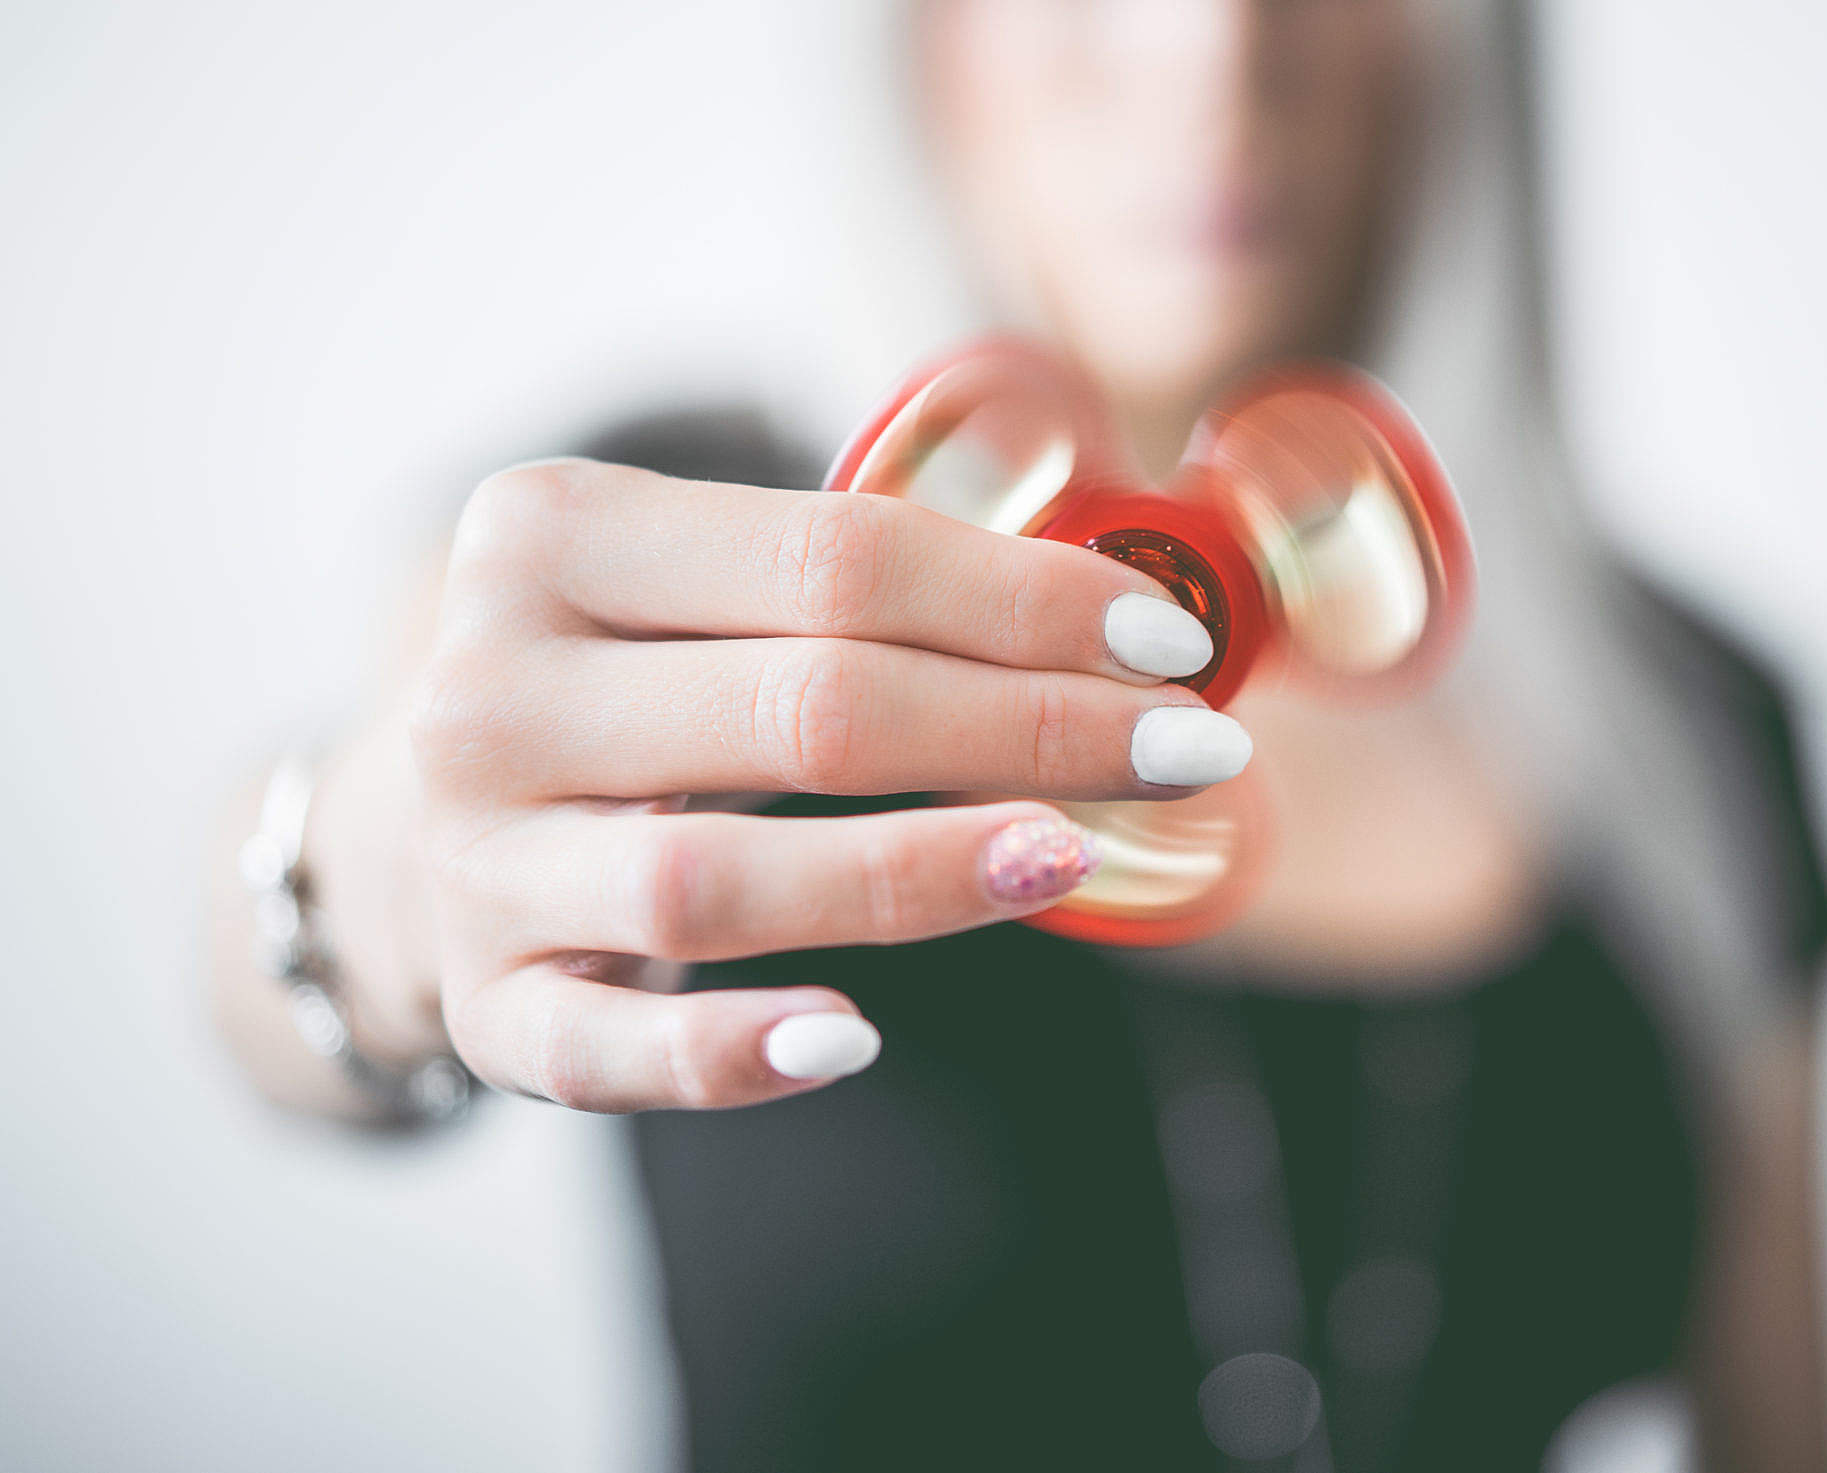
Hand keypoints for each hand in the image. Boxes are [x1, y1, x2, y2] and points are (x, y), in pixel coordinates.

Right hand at [323, 457, 1248, 1113]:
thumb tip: (1117, 614)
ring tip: (1072, 857)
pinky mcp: (486, 1003)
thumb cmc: (621, 682)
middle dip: (1029, 726)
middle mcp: (487, 689)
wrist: (410, 827)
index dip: (1026, 601)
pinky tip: (850, 1038)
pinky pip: (608, 1051)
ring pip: (716, 880)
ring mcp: (473, 858)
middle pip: (808, 709)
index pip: (837, 555)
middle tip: (1187, 749)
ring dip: (916, 873)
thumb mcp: (693, 586)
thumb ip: (856, 581)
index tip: (1171, 641)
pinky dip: (730, 1054)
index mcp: (553, 533)